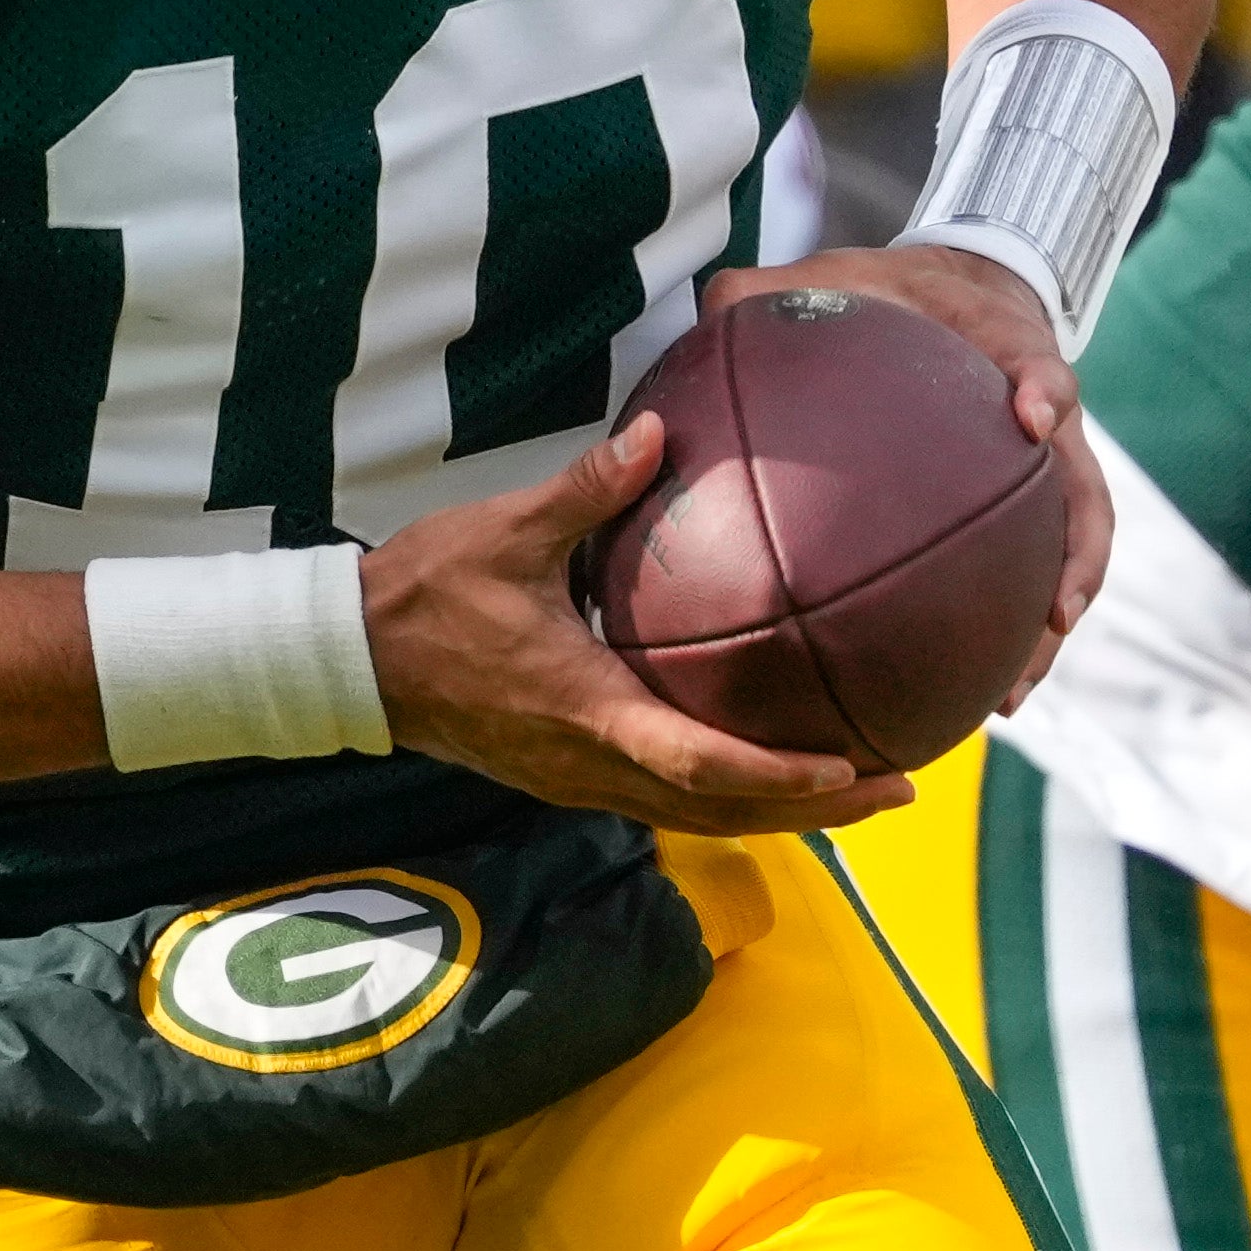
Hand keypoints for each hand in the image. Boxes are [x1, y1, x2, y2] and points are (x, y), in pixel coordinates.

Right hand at [358, 419, 907, 834]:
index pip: (700, 763)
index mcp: (586, 711)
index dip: (780, 776)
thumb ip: (590, 488)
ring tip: (858, 791)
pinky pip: (665, 802)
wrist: (350, 661)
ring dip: (779, 813)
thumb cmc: (423, 596)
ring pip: (697, 816)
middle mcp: (591, 766)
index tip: (850, 768)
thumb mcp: (507, 532)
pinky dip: (729, 796)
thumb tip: (658, 433)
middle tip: (900, 791)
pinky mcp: (568, 777)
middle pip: (721, 811)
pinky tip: (770, 772)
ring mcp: (578, 781)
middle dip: (815, 811)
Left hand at [750, 236, 1114, 678]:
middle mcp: (1045, 424)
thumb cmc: (891, 295)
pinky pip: (1014, 582)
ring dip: (1047, 629)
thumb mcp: (837, 278)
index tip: (1035, 418)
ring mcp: (1040, 475)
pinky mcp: (1018, 515)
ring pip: (1066, 557)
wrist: (950, 300)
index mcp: (1012, 354)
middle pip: (1083, 495)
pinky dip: (996, 639)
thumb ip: (778, 292)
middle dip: (1074, 560)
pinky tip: (957, 694)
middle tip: (1050, 620)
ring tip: (1010, 693)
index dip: (1045, 387)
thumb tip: (713, 307)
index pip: (1041, 362)